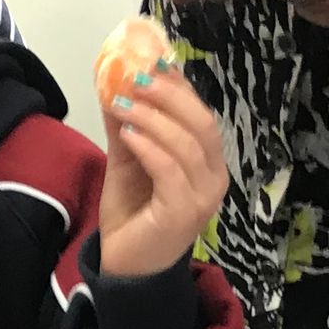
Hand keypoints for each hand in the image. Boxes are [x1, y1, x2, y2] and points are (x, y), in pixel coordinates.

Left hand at [98, 64, 228, 276]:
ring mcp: (203, 197)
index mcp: (208, 162)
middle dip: (168, 95)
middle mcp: (214, 178)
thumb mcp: (127, 161)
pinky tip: (127, 135)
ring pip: (188, 144)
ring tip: (122, 104)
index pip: (201, 114)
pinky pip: (171, 169)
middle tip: (135, 77)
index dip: (177, 85)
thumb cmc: (133, 216)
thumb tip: (113, 82)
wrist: (126, 268)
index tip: (149, 61)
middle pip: (203, 123)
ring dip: (152, 118)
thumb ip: (127, 125)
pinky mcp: (184, 212)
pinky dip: (149, 146)